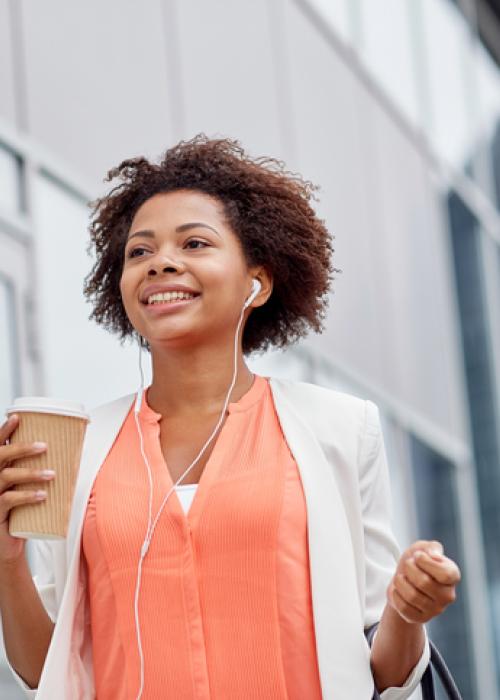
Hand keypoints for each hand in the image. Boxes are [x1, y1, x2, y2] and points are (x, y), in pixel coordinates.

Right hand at [0, 414, 54, 565]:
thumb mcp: (25, 489)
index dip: (4, 431)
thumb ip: (36, 472)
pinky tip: (42, 495)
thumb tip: (67, 454)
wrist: (6, 544)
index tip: (17, 417)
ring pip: (6, 476)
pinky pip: (8, 501)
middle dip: (21, 448)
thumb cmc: (20, 513)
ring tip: (52, 474)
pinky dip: (27, 496)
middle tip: (45, 446)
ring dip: (31, 473)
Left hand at [387, 539, 460, 623]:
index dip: (426, 562)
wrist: (404, 579)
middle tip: (407, 564)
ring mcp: (435, 609)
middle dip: (409, 568)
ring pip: (412, 596)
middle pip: (424, 583)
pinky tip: (398, 590)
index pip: (445, 574)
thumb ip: (431, 547)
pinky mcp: (421, 618)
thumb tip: (434, 556)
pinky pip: (404, 608)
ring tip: (401, 577)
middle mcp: (448, 595)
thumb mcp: (422, 548)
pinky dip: (396, 595)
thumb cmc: (416, 563)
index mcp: (453, 576)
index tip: (418, 556)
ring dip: (400, 581)